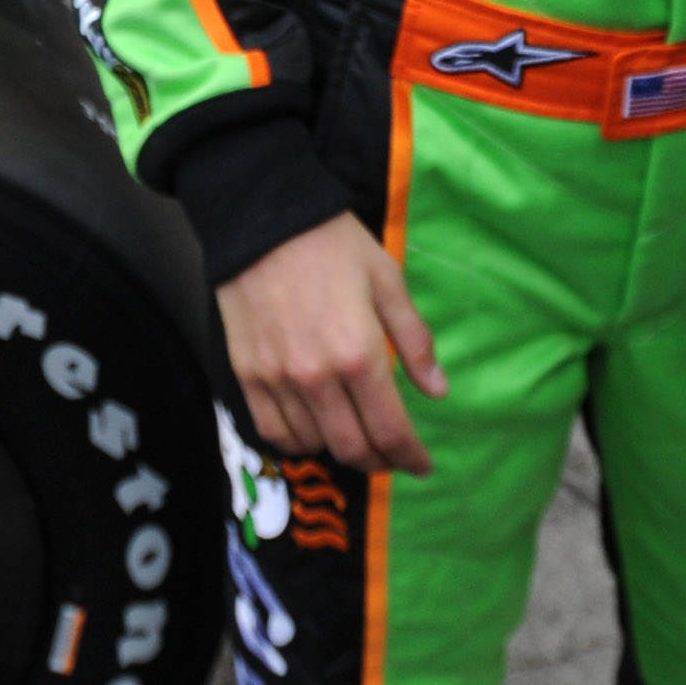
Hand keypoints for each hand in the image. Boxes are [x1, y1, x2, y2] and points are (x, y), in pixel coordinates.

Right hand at [216, 211, 446, 474]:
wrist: (261, 219)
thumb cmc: (333, 244)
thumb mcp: (387, 280)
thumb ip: (414, 340)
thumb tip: (439, 391)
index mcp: (359, 354)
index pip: (390, 430)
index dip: (410, 457)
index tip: (422, 466)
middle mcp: (316, 378)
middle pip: (353, 448)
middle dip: (381, 462)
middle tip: (394, 458)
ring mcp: (277, 380)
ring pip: (313, 445)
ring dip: (341, 452)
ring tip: (357, 440)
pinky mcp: (246, 375)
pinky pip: (273, 431)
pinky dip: (298, 443)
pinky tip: (314, 432)